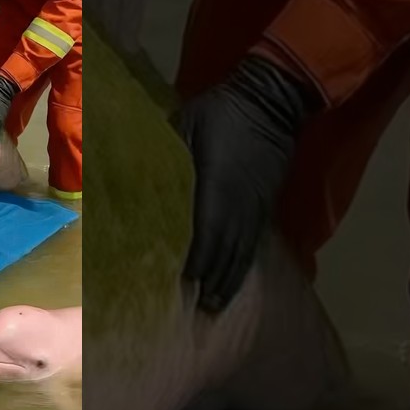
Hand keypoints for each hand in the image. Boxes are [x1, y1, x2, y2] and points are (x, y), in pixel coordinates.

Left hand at [174, 55, 320, 313]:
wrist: (270, 101)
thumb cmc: (221, 112)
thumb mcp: (186, 125)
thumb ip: (166, 155)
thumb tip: (139, 179)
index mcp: (216, 184)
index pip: (205, 230)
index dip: (197, 257)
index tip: (184, 280)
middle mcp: (239, 203)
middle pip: (226, 249)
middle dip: (213, 279)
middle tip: (199, 308)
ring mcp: (255, 205)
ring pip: (243, 250)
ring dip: (229, 279)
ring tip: (216, 304)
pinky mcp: (265, 204)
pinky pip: (254, 242)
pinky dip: (244, 264)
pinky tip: (235, 278)